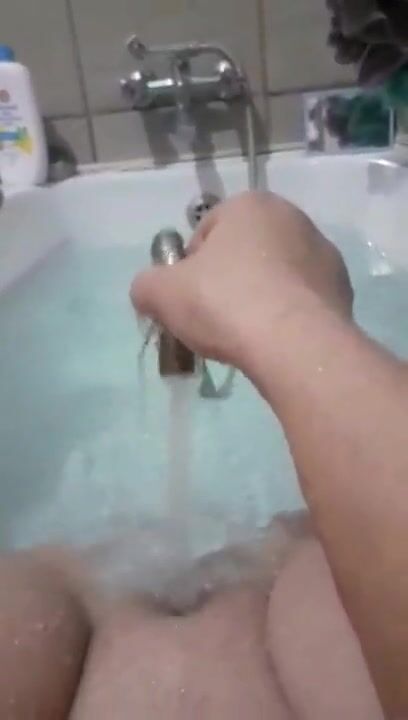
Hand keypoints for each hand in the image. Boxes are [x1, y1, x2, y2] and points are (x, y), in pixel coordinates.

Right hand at [131, 192, 352, 368]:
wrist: (295, 344)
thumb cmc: (225, 303)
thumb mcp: (161, 293)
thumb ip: (146, 285)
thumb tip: (149, 291)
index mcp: (250, 205)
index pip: (206, 232)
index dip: (191, 267)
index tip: (189, 299)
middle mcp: (293, 218)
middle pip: (244, 252)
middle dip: (228, 281)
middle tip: (215, 318)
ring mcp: (324, 254)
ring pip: (276, 276)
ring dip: (259, 297)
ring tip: (247, 334)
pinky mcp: (342, 290)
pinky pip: (301, 300)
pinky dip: (287, 316)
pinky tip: (276, 341)